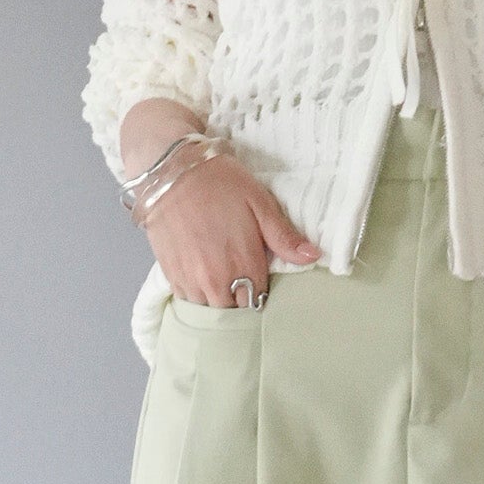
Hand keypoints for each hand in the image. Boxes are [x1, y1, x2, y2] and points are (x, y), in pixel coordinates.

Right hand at [135, 146, 321, 304]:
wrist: (170, 171)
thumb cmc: (219, 183)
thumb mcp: (259, 203)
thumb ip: (284, 236)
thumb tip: (313, 257)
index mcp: (244, 265)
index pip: (257, 301)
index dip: (259, 291)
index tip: (257, 278)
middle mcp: (216, 281)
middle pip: (233, 311)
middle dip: (239, 299)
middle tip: (239, 278)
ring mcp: (191, 281)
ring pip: (209, 309)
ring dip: (217, 300)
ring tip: (220, 279)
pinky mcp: (170, 276)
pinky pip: (187, 301)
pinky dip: (196, 295)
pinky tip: (200, 276)